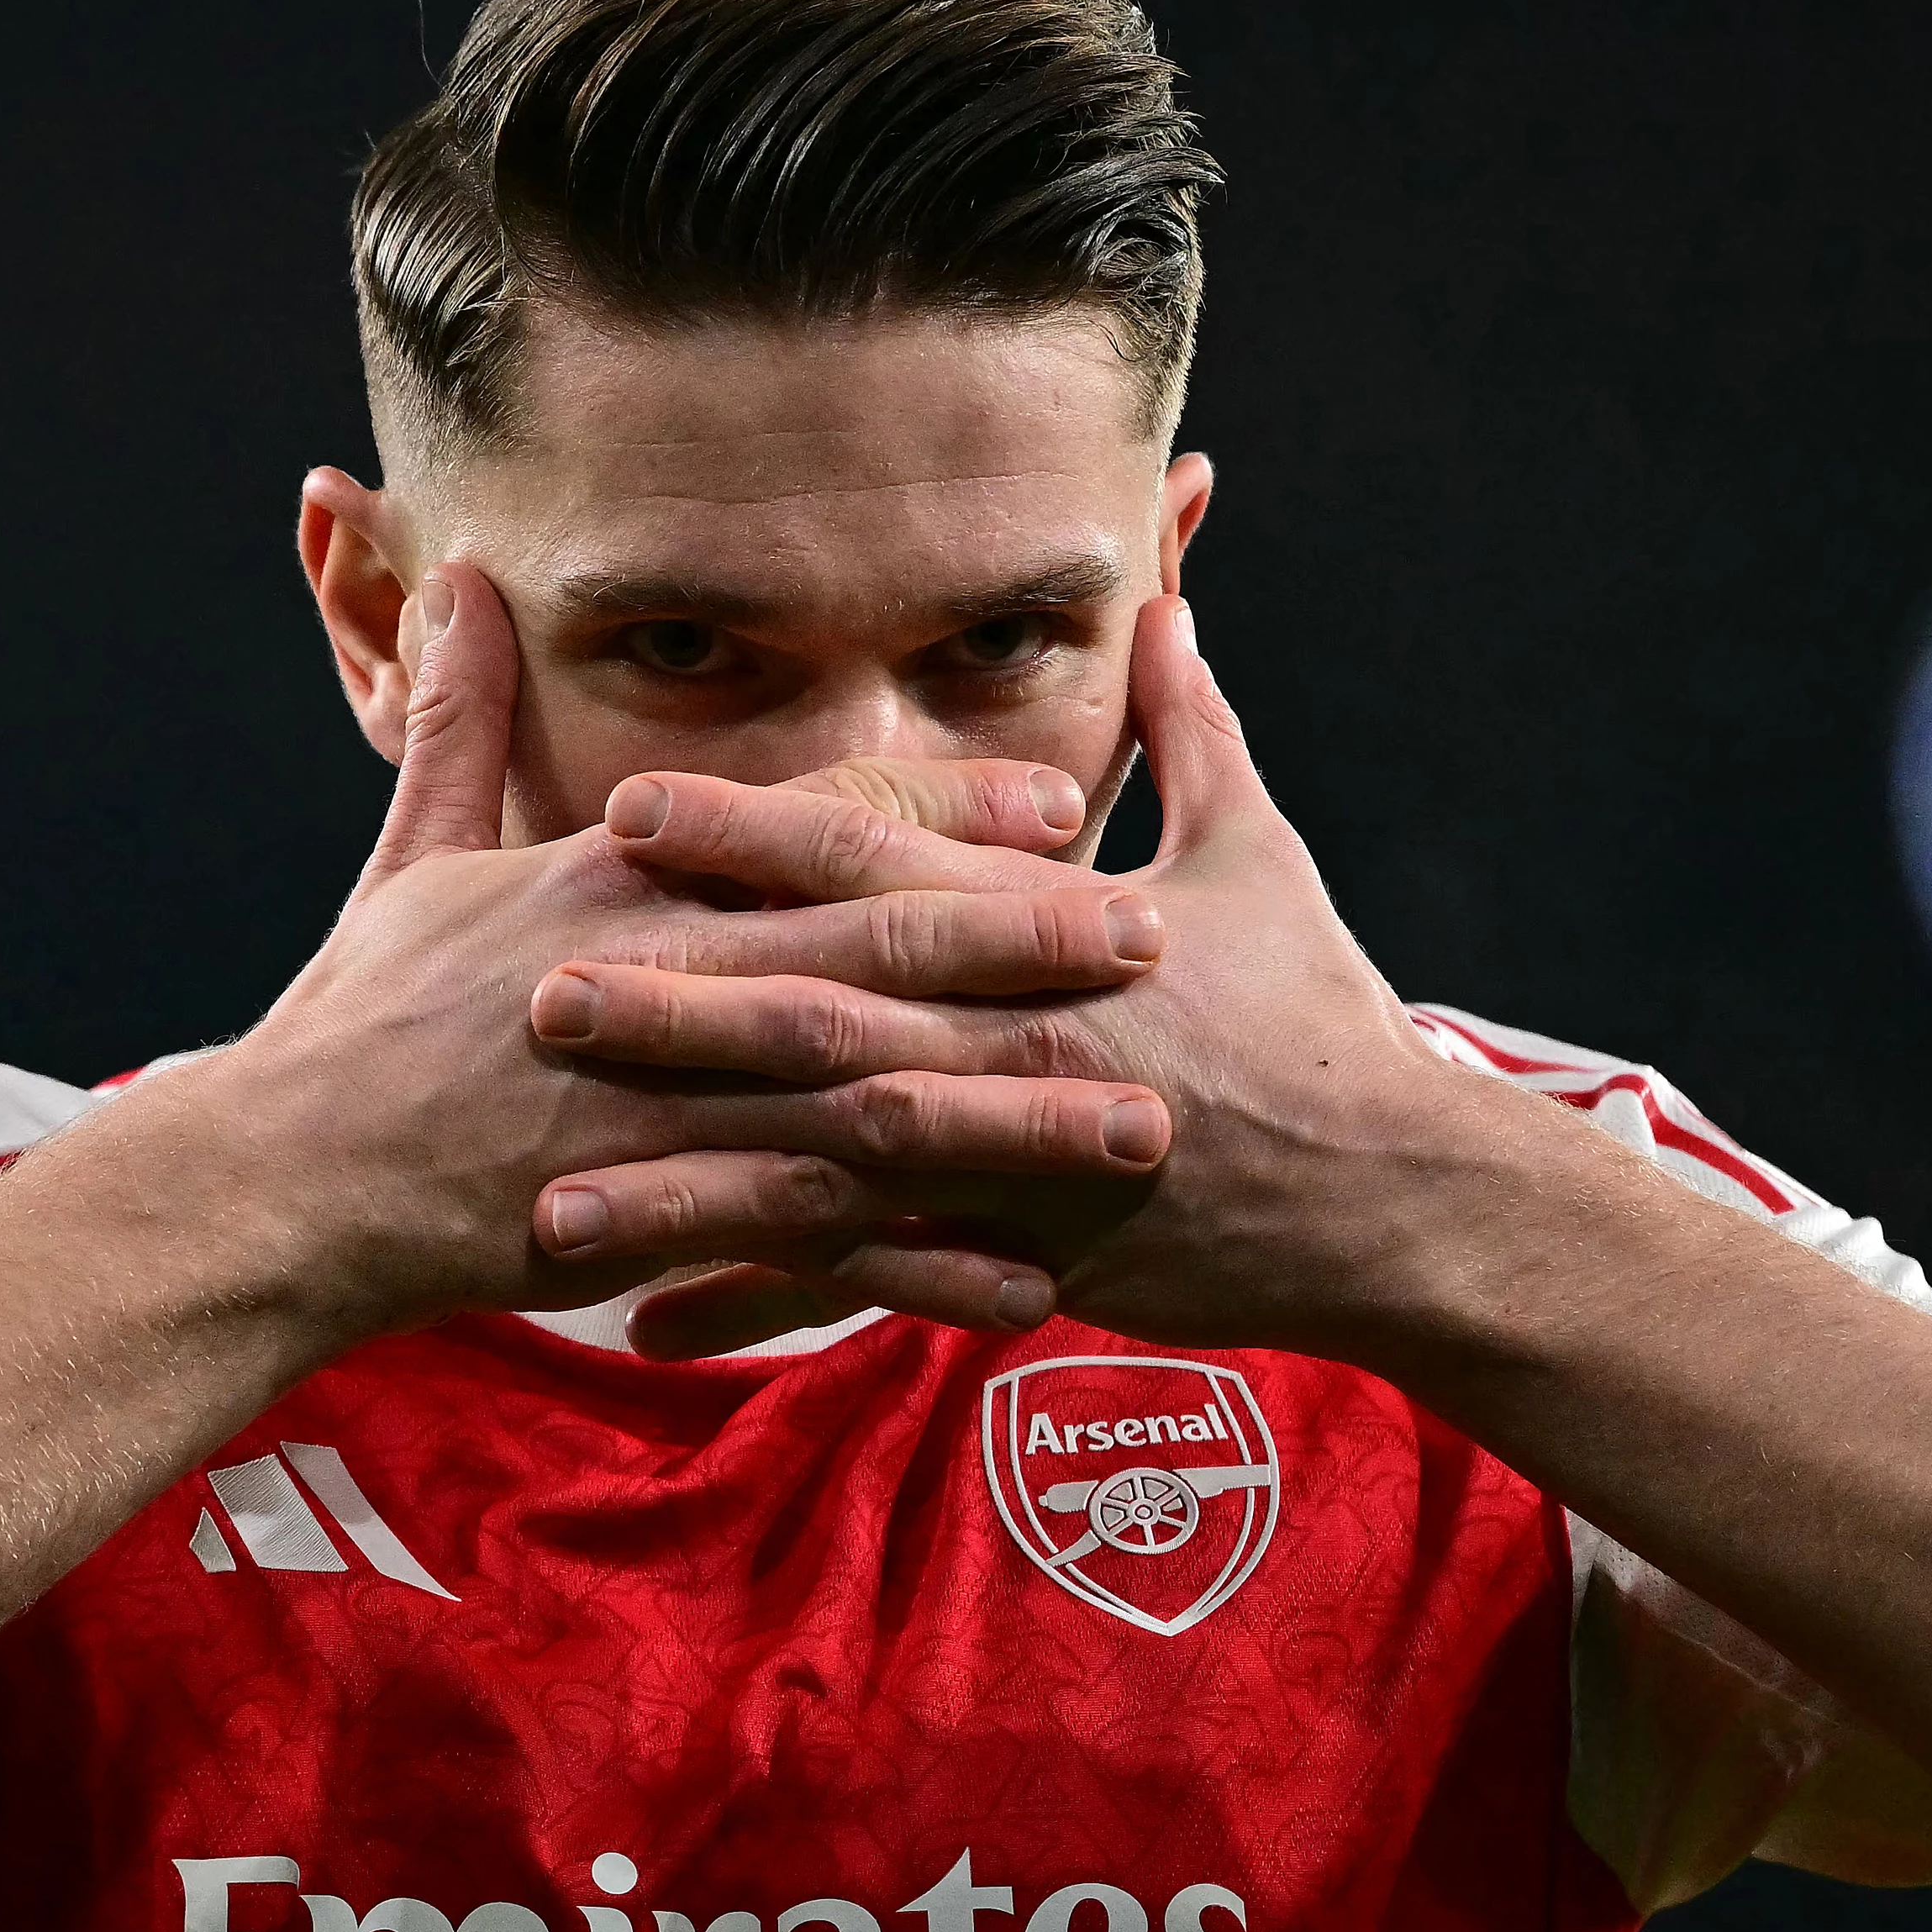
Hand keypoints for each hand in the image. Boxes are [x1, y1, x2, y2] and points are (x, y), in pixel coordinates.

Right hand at [173, 563, 1180, 1343]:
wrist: (280, 1183)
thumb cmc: (352, 1024)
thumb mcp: (410, 855)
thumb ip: (465, 723)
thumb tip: (470, 584)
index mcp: (618, 884)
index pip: (809, 830)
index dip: (944, 817)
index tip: (1061, 810)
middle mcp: (656, 981)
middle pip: (872, 953)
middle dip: (1023, 947)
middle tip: (1155, 939)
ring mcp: (660, 1107)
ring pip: (875, 1104)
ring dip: (1014, 1117)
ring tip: (1138, 1127)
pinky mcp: (651, 1220)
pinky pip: (818, 1247)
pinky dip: (924, 1269)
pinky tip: (1026, 1285)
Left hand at [529, 598, 1533, 1361]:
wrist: (1400, 1197)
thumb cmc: (1326, 1020)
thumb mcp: (1263, 855)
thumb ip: (1193, 731)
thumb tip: (1165, 603)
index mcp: (1052, 929)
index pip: (876, 862)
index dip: (747, 835)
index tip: (626, 813)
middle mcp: (1016, 1039)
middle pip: (819, 1011)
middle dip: (672, 1001)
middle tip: (532, 988)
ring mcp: (1015, 1160)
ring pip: (822, 1166)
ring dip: (682, 1179)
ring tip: (549, 1194)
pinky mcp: (1023, 1261)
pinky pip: (867, 1289)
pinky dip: (759, 1306)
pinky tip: (649, 1328)